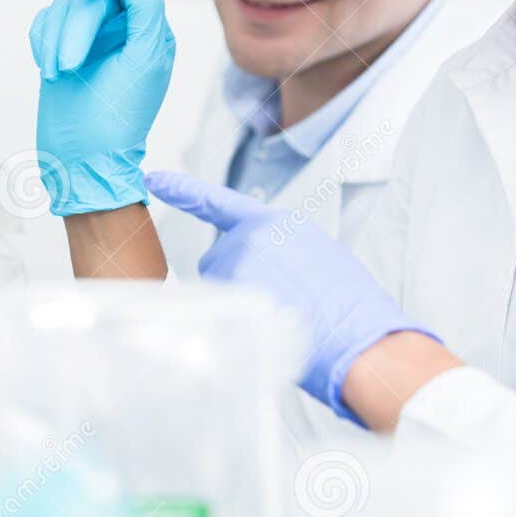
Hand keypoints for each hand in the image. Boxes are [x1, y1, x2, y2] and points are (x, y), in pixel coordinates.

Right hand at [29, 0, 174, 215]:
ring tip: (60, 74)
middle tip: (72, 64)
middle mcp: (119, 26)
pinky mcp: (58, 48)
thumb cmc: (121, 115)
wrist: (83, 159)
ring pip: (64, 5)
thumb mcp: (145, 56)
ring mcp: (88, 37)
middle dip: (78, 25)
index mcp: (148, 26)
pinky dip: (43, 42)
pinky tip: (50, 70)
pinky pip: (44, 20)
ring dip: (57, 40)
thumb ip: (146, 3)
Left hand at [145, 169, 440, 424]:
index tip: (154, 178)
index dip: (184, 190)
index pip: (218, 203)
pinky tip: (271, 328)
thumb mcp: (318, 262)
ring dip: (239, 306)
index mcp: (277, 223)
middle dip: (236, 284)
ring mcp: (238, 260)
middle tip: (281, 305)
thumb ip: (280, 256)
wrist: (361, 338)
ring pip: (217, 289)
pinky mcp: (231, 289)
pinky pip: (217, 312)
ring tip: (283, 316)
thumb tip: (262, 276)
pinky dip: (236, 325)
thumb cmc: (349, 310)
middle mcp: (251, 235)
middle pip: (218, 261)